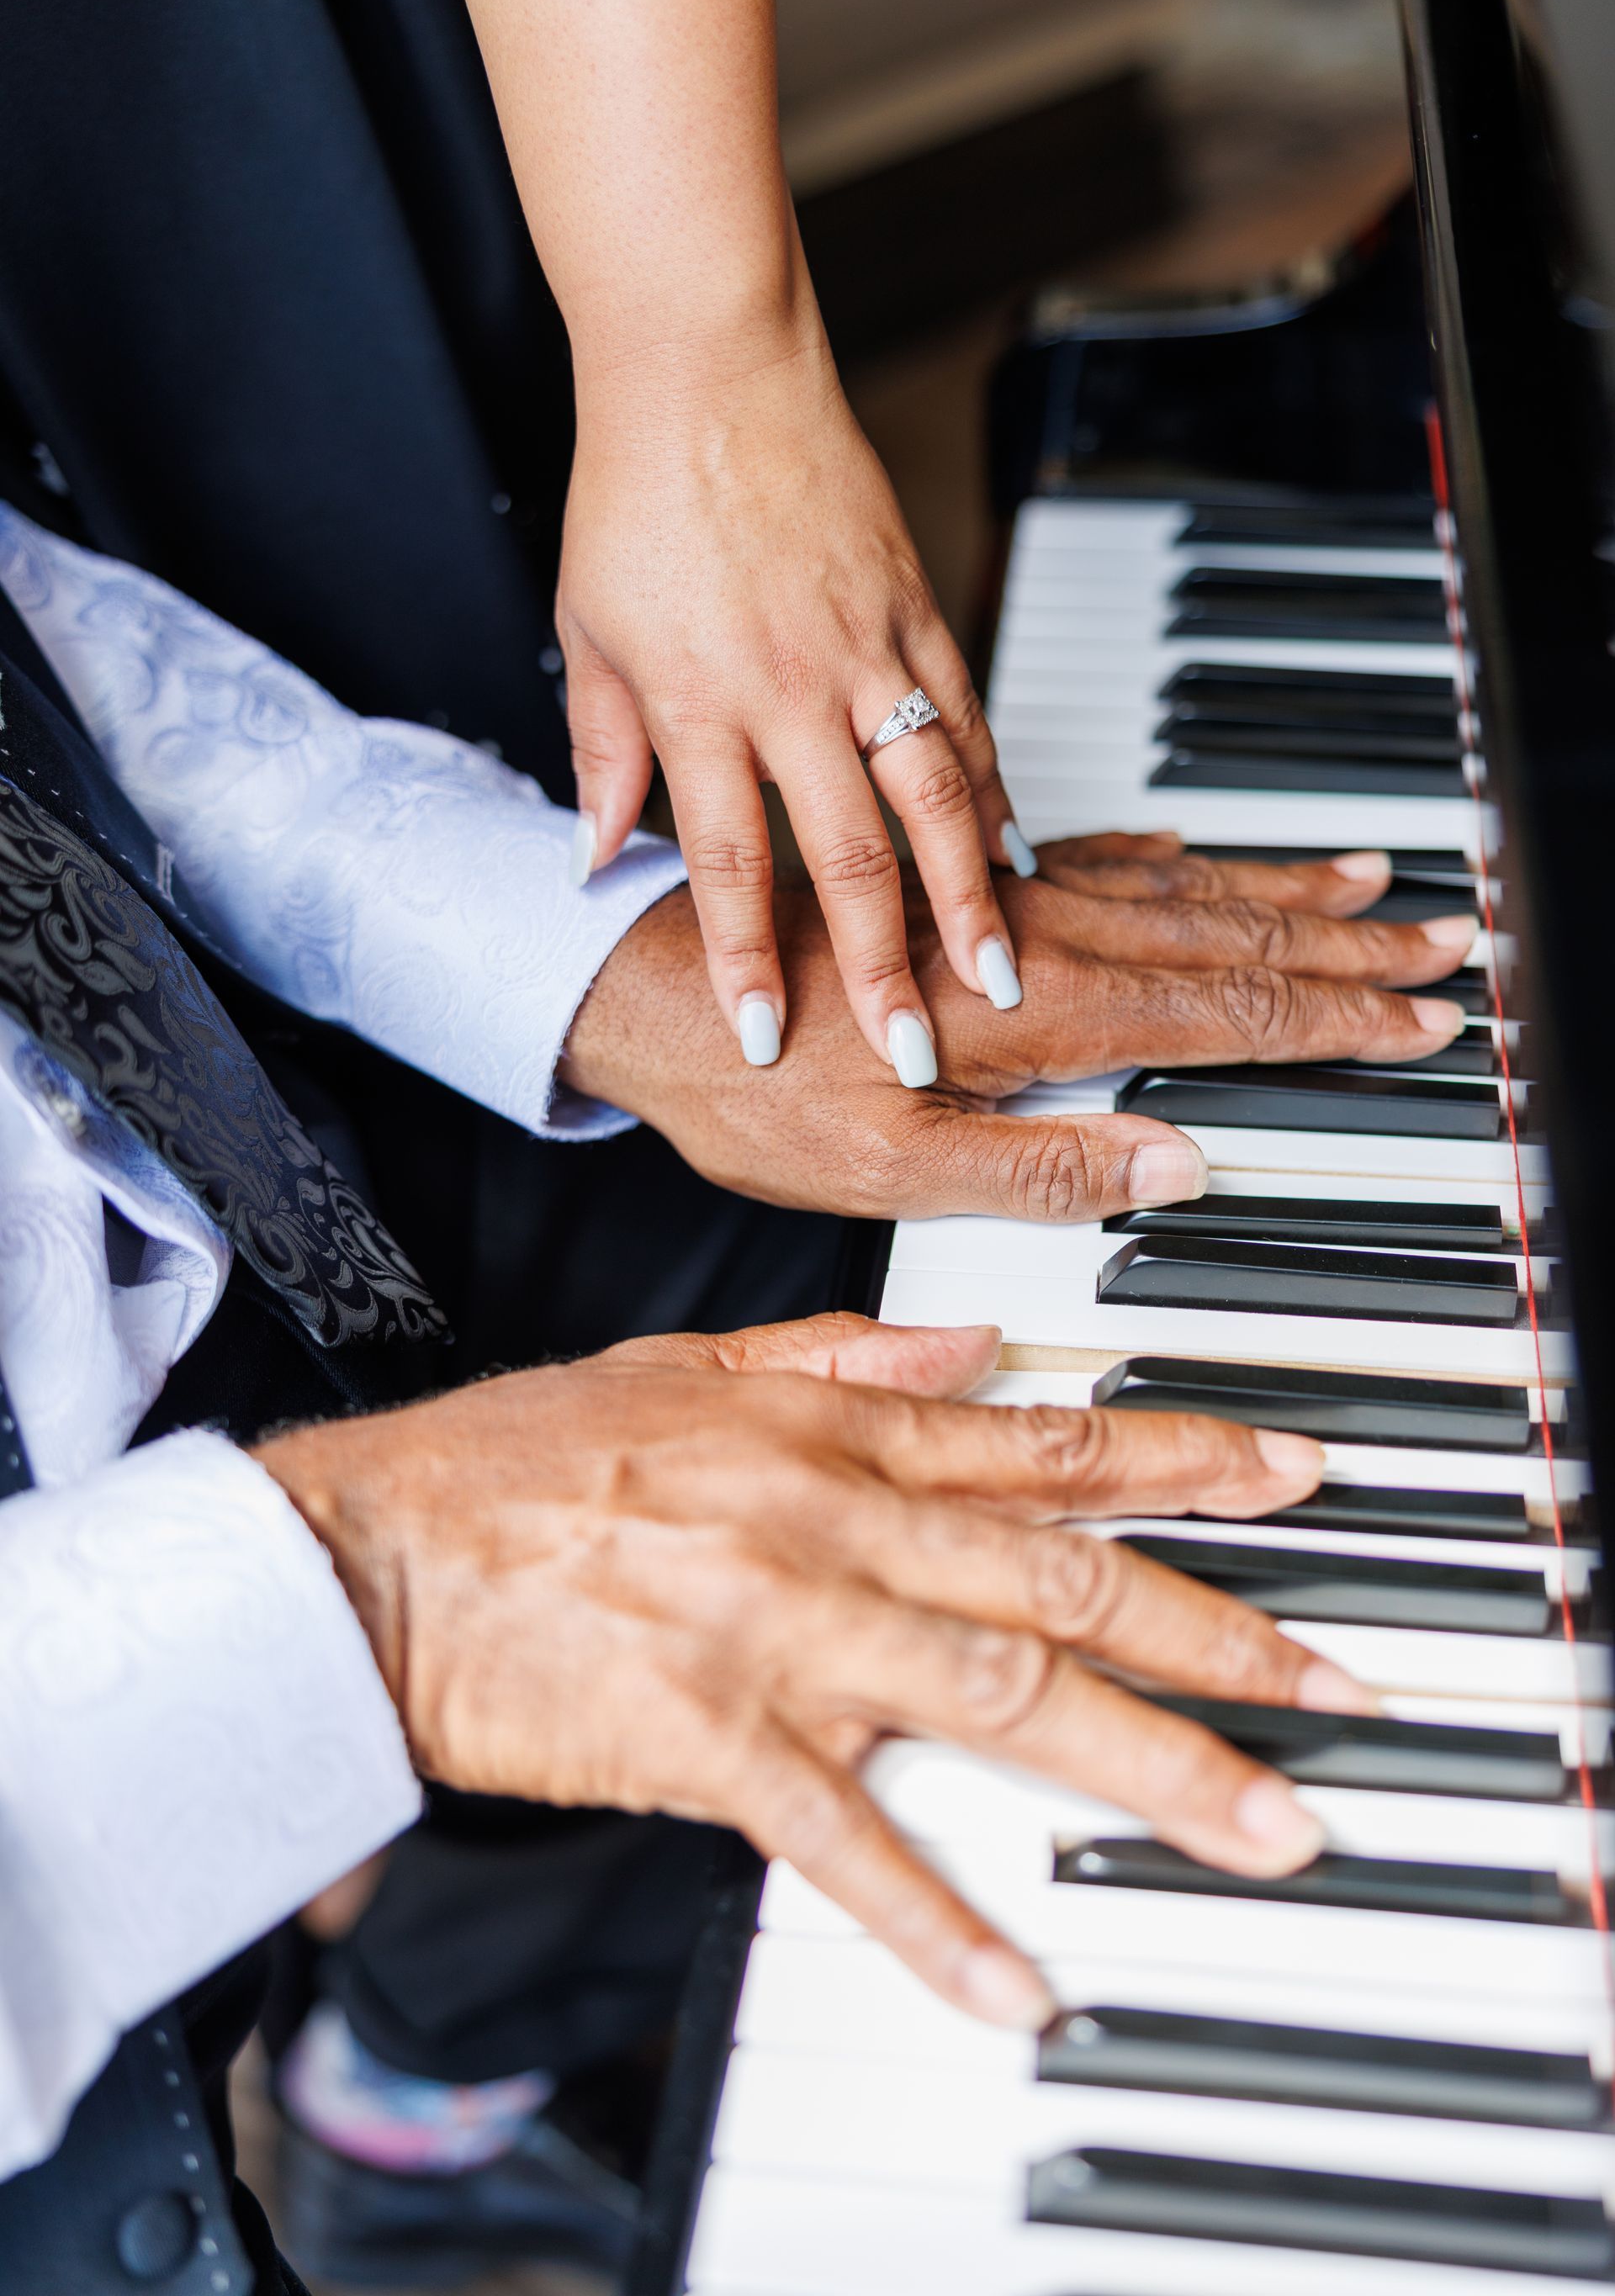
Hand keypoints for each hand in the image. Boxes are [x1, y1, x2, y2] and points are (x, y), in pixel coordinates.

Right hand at [259, 1312, 1365, 2028]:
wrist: (374, 1546)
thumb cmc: (524, 1460)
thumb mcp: (687, 1363)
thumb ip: (842, 1352)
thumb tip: (971, 1346)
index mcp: (831, 1431)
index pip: (1049, 1445)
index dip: (1189, 1458)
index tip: (1299, 1477)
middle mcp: (833, 1523)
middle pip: (1067, 1581)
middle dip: (1222, 1634)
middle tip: (1337, 1687)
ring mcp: (779, 1635)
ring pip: (1002, 1698)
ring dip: (1148, 1768)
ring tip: (1263, 1827)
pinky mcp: (709, 1742)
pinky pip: (846, 1841)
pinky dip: (936, 1919)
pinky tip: (1020, 1983)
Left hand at [560, 325, 1023, 1076]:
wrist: (705, 366)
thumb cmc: (636, 496)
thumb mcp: (587, 635)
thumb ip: (600, 756)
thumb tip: (593, 860)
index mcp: (698, 701)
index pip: (725, 864)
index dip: (748, 962)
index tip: (766, 1040)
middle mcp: (790, 686)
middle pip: (849, 856)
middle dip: (881, 967)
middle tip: (911, 1050)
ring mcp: (866, 648)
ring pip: (936, 797)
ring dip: (971, 898)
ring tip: (999, 976)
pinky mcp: (917, 608)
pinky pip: (968, 720)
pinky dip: (996, 793)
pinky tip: (1016, 854)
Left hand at [560, 842, 1474, 1219]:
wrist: (635, 985)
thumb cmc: (749, 1088)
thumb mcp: (885, 1169)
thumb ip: (1036, 1171)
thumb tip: (1175, 1167)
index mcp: (1028, 1012)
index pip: (1219, 1010)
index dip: (1328, 1017)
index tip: (1417, 1017)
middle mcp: (1029, 936)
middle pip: (1222, 935)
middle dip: (1340, 945)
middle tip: (1441, 943)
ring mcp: (997, 899)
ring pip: (1173, 887)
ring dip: (1278, 890)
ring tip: (1366, 882)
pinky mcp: (956, 881)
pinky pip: (1092, 859)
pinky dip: (1168, 858)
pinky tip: (1198, 856)